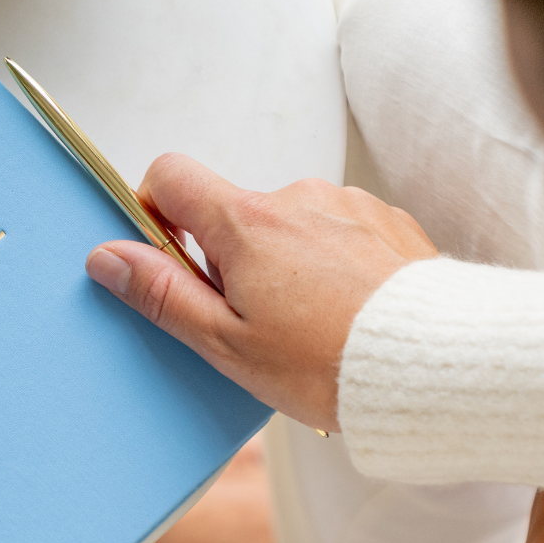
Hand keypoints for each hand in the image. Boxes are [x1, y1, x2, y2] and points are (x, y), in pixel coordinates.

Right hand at [85, 154, 436, 430]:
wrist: (436, 367)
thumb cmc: (330, 363)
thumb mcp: (227, 343)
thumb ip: (162, 294)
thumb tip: (107, 257)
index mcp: (246, 223)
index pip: (171, 175)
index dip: (156, 210)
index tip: (170, 256)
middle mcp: (295, 197)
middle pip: (233, 211)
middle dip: (231, 257)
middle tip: (254, 321)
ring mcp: (346, 203)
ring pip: (289, 224)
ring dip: (286, 261)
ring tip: (313, 325)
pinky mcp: (387, 219)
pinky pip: (339, 230)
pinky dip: (333, 262)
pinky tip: (349, 311)